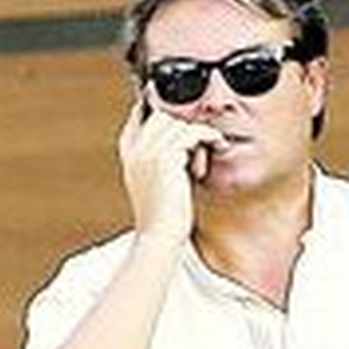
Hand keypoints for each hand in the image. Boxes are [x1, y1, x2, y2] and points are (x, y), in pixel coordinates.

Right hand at [117, 102, 226, 239]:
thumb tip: (186, 141)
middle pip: (163, 116)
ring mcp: (148, 152)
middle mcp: (135, 149)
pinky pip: (192, 133)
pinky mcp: (166, 159)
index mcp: (129, 153)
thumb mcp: (159, 179)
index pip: (140, 114)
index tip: (183, 120)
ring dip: (198, 137)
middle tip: (198, 152)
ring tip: (203, 162)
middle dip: (184, 129)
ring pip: (179, 124)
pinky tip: (219, 147)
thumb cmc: (165, 213)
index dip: (163, 112)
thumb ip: (164, 157)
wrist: (160, 237)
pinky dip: (209, 138)